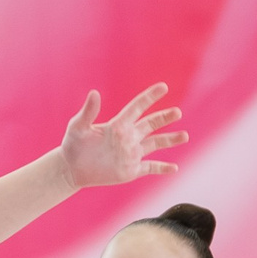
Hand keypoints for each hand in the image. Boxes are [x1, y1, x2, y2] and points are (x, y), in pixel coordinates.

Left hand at [56, 83, 185, 189]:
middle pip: (151, 124)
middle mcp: (128, 137)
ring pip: (156, 144)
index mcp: (118, 125)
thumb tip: (94, 93)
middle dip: (164, 118)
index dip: (150, 97)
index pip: (137, 107)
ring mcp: (131, 153)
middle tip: (177, 112)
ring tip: (185, 136)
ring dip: (170, 140)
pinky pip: (151, 167)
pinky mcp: (131, 170)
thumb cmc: (72, 146)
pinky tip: (174, 167)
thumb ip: (88, 112)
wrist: (71, 169)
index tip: (163, 87)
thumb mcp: (77, 127)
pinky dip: (162, 168)